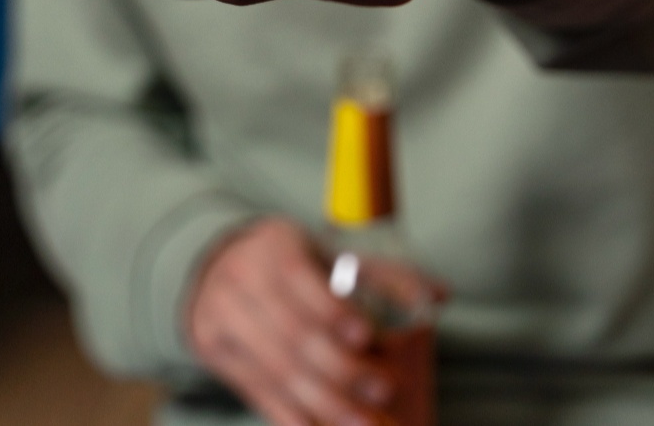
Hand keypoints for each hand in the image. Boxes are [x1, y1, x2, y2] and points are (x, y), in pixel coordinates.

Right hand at [186, 217, 424, 425]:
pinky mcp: (214, 353)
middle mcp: (241, 279)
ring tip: (364, 424)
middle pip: (292, 334)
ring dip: (324, 404)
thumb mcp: (327, 253)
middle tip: (383, 390)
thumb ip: (381, 274)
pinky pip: (257, 393)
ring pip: (276, 370)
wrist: (216, 267)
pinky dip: (292, 417)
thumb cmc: (289, 261)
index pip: (302, 280)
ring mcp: (221, 318)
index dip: (333, 312)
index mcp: (274, 246)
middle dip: (340, 369)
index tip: (368, 337)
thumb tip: (439, 295)